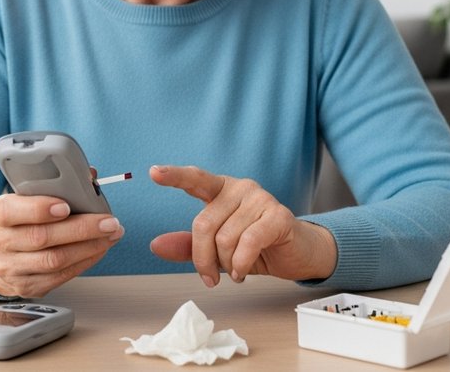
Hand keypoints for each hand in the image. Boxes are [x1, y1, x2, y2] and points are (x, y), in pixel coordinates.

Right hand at [0, 193, 123, 297]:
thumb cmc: (15, 224)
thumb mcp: (21, 201)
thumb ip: (51, 188)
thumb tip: (91, 176)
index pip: (13, 211)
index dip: (40, 209)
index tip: (66, 206)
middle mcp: (0, 243)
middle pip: (42, 238)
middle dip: (81, 229)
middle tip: (108, 222)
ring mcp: (11, 269)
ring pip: (54, 260)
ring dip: (89, 247)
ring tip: (111, 235)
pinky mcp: (27, 286)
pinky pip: (60, 277)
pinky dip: (84, 262)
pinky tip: (99, 250)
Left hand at [148, 165, 336, 286]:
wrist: (296, 254)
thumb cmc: (254, 247)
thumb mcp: (216, 248)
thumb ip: (188, 245)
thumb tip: (155, 245)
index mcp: (221, 189)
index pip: (195, 179)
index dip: (174, 176)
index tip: (153, 172)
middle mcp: (240, 187)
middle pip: (204, 225)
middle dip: (203, 259)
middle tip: (210, 277)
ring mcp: (260, 199)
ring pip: (225, 239)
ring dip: (227, 265)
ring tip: (236, 270)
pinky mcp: (278, 215)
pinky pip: (248, 244)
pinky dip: (241, 265)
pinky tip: (243, 272)